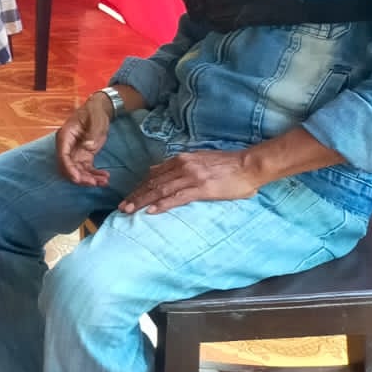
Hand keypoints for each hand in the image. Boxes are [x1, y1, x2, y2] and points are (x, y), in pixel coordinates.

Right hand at [56, 98, 112, 185]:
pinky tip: (105, 178)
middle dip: (80, 177)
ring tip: (104, 181)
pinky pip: (87, 169)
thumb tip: (88, 147)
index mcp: (65, 135)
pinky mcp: (84, 156)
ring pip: (77, 171)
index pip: (63, 155)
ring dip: (89, 178)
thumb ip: (93, 132)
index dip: (68, 168)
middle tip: (94, 183)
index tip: (77, 179)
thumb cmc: (95, 112)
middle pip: (69, 166)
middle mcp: (67, 146)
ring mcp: (75, 152)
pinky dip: (94, 175)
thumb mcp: (97, 119)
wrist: (99, 110)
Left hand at [120, 149, 262, 214]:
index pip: (154, 175)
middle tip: (122, 207)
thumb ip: (178, 165)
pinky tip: (151, 211)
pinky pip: (177, 197)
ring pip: (161, 190)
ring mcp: (191, 177)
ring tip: (130, 210)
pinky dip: (162, 204)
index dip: (139, 186)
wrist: (249, 165)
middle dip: (136, 195)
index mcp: (181, 160)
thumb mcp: (198, 160)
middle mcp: (182, 166)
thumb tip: (156, 170)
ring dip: (143, 201)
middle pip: (153, 183)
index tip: (128, 196)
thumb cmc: (227, 165)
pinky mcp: (202, 188)